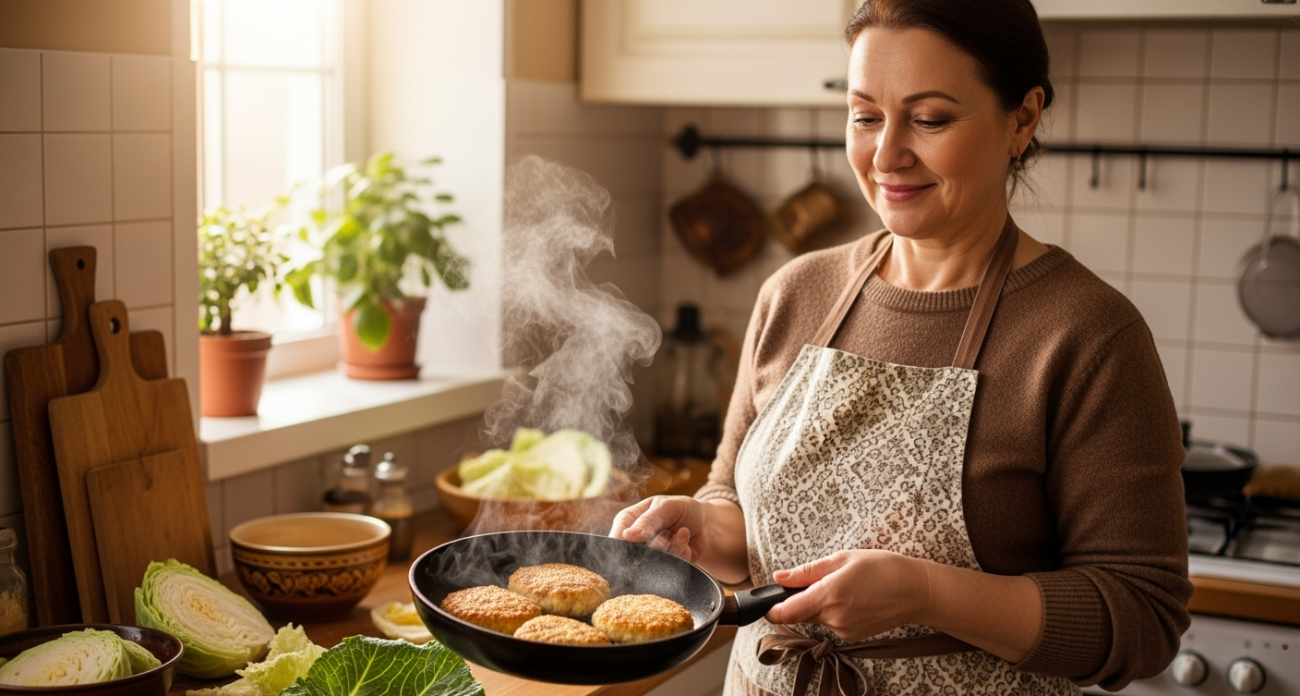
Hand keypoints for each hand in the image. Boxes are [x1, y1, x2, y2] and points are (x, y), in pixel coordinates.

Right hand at [610, 495, 709, 562]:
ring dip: (673, 545)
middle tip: (668, 530)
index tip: (643, 539)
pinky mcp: (668, 567)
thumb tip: (626, 535)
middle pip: (636, 554)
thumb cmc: (679, 508)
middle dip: (658, 543)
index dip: (625, 544)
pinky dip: (684, 550)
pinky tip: (685, 537)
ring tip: (681, 530)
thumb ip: (647, 521)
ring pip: (657, 560)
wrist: (703, 521)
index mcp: (627, 522)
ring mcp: (651, 556)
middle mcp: (636, 541)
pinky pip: (674, 565)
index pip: (616, 538)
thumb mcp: (664, 507)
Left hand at [765, 550, 931, 641]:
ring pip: (816, 618)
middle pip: (799, 614)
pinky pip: (831, 623)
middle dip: (800, 599)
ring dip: (819, 604)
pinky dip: (833, 611)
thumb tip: (779, 577)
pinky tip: (853, 598)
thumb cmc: (882, 568)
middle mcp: (833, 618)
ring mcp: (843, 630)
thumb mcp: (843, 559)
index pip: (785, 613)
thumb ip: (807, 572)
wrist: (916, 591)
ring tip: (844, 586)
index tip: (768, 600)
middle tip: (819, 579)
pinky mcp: (852, 636)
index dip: (770, 608)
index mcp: (828, 595)